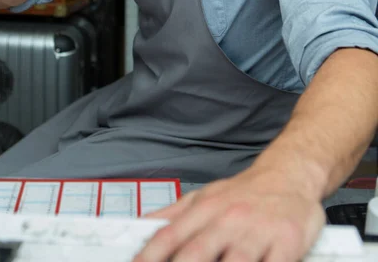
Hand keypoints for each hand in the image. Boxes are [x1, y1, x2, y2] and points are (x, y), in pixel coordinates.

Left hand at [134, 169, 324, 261]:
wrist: (289, 174)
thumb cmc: (243, 192)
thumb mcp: (203, 196)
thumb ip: (172, 215)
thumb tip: (139, 229)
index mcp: (204, 209)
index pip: (169, 236)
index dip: (149, 257)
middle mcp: (228, 219)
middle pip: (197, 253)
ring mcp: (257, 231)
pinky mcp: (287, 241)